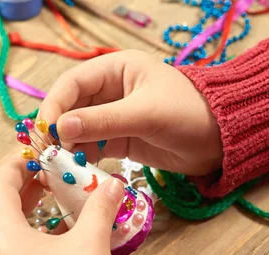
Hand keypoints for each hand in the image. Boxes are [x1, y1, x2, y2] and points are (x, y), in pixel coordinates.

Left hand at [0, 155, 124, 254]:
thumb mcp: (91, 244)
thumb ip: (100, 209)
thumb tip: (113, 185)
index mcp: (4, 238)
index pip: (0, 187)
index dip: (15, 166)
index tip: (32, 155)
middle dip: (16, 187)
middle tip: (40, 175)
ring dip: (18, 211)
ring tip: (44, 199)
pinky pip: (5, 251)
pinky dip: (20, 233)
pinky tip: (47, 233)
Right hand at [38, 49, 222, 175]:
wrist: (221, 141)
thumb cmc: (189, 114)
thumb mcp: (145, 114)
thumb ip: (103, 121)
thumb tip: (62, 129)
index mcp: (116, 69)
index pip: (73, 83)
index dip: (56, 106)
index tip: (47, 131)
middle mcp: (110, 91)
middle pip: (71, 108)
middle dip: (59, 130)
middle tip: (49, 154)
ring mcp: (114, 117)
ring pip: (79, 130)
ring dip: (68, 147)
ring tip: (60, 166)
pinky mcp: (120, 141)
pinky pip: (93, 148)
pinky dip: (83, 159)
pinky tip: (76, 171)